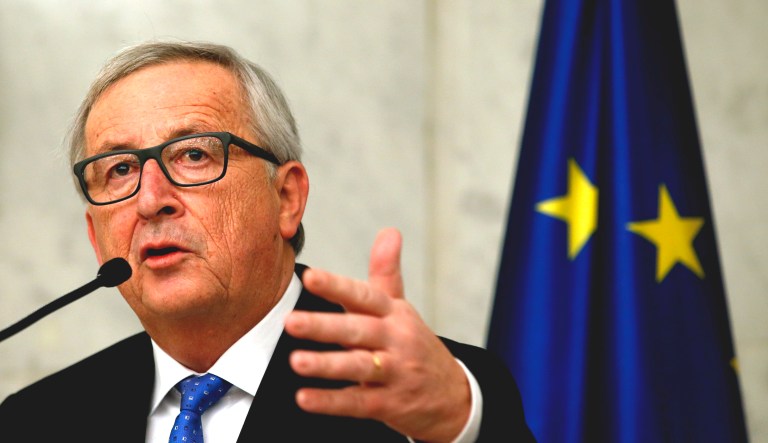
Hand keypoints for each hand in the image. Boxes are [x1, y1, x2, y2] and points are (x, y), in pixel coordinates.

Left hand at [284, 228, 471, 441]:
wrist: (453, 395)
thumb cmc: (416, 345)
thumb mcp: (402, 307)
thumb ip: (387, 271)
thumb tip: (389, 231)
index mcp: (394, 313)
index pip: (364, 296)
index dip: (338, 286)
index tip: (310, 277)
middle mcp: (395, 340)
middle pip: (358, 331)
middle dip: (324, 326)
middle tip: (291, 321)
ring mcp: (394, 373)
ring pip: (359, 367)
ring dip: (327, 365)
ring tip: (297, 361)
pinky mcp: (389, 404)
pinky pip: (358, 403)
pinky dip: (331, 402)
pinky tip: (305, 398)